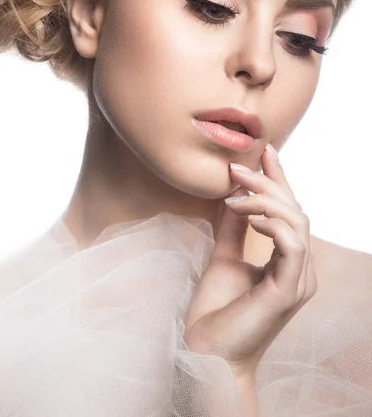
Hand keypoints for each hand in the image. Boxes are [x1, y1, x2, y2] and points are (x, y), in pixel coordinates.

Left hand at [183, 145, 316, 378]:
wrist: (205, 352)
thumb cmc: (216, 311)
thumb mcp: (223, 257)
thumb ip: (233, 228)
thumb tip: (234, 195)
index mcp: (287, 263)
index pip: (290, 212)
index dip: (280, 179)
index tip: (267, 151)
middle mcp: (298, 270)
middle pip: (296, 212)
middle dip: (269, 183)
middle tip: (237, 168)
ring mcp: (297, 281)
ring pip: (298, 223)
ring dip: (266, 200)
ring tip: (235, 194)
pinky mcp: (287, 291)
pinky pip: (293, 245)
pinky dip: (274, 224)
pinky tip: (248, 216)